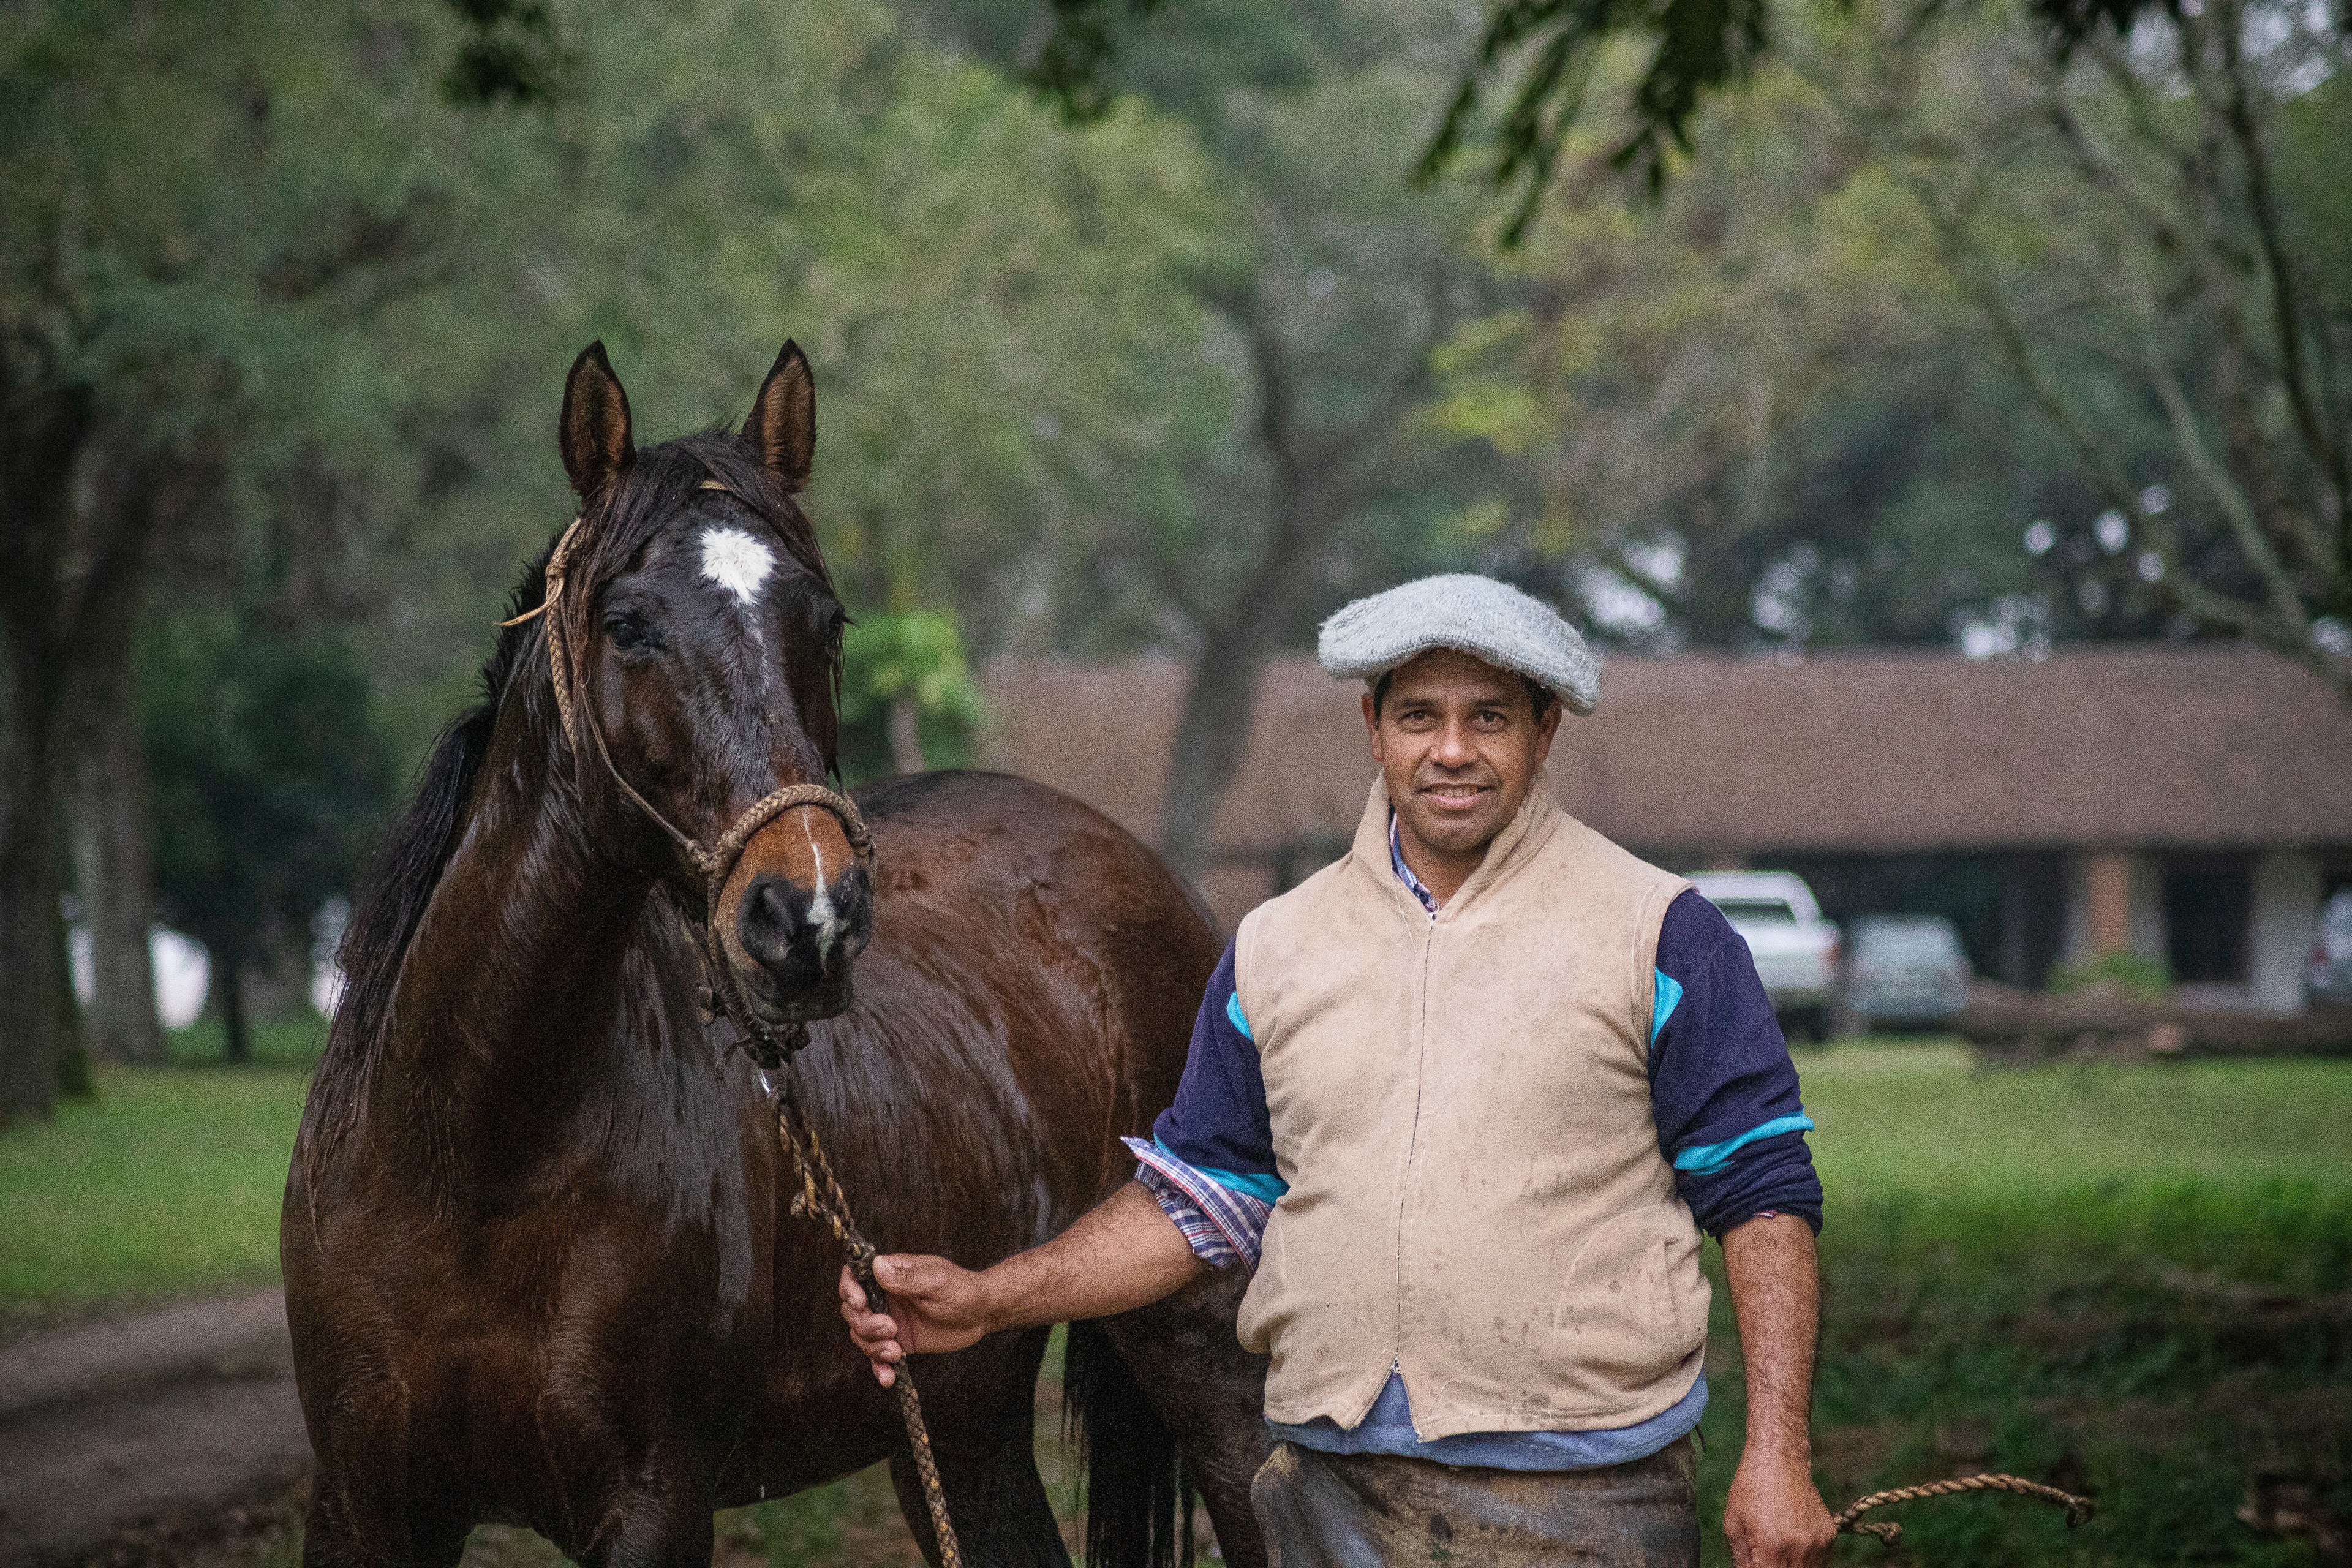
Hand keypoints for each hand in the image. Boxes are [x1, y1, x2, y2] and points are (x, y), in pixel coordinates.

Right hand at [838, 1255, 991, 1386]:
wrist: (980, 1314)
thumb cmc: (962, 1289)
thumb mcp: (936, 1281)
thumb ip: (906, 1278)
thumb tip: (876, 1264)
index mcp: (891, 1275)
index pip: (856, 1276)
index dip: (850, 1289)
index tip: (861, 1302)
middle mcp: (885, 1298)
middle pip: (853, 1311)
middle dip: (865, 1324)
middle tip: (891, 1328)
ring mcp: (890, 1321)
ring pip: (862, 1336)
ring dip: (873, 1348)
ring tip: (896, 1352)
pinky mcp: (898, 1342)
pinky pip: (879, 1357)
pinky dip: (880, 1368)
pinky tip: (889, 1378)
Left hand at [1723, 1452, 1836, 1567]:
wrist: (1780, 1460)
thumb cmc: (1751, 1489)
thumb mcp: (1733, 1525)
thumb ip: (1741, 1560)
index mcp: (1772, 1548)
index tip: (1758, 1561)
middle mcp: (1800, 1549)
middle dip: (1777, 1567)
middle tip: (1768, 1555)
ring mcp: (1818, 1543)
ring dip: (1793, 1566)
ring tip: (1779, 1547)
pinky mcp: (1829, 1536)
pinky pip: (1820, 1560)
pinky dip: (1806, 1558)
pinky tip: (1793, 1541)